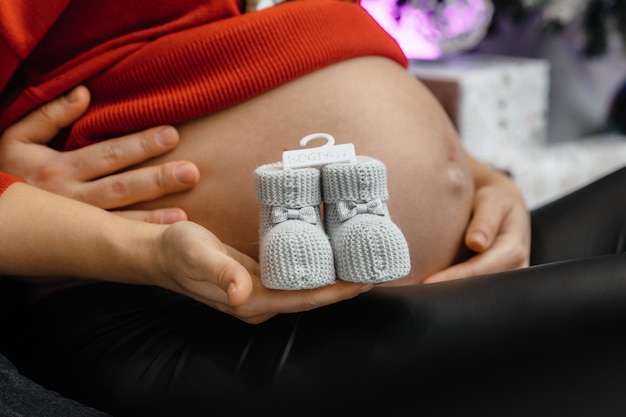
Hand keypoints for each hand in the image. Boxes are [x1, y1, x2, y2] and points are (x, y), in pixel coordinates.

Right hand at [0, 85, 199, 223]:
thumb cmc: (7, 172)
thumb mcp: (17, 139)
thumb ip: (49, 116)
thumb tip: (83, 93)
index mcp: (58, 169)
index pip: (107, 154)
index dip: (139, 144)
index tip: (172, 135)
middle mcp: (70, 199)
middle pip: (120, 187)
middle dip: (157, 180)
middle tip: (191, 172)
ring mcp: (76, 226)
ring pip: (119, 220)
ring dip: (153, 217)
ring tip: (184, 214)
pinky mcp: (79, 244)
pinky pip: (112, 242)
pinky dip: (137, 239)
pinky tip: (163, 237)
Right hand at [155, 221, 372, 323]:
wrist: (161, 252)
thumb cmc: (178, 251)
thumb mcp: (196, 255)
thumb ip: (220, 273)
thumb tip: (242, 292)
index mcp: (250, 302)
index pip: (304, 300)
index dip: (337, 292)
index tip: (365, 281)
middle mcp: (260, 303)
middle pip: (312, 298)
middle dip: (345, 287)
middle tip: (377, 271)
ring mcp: (260, 293)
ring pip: (307, 289)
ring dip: (335, 279)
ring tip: (363, 264)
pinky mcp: (259, 280)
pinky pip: (296, 279)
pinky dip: (318, 271)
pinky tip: (332, 259)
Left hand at [422, 157, 530, 283]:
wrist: (503, 207)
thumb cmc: (495, 200)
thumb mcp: (493, 201)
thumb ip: (486, 220)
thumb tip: (477, 243)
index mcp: (513, 250)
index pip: (479, 269)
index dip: (454, 277)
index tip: (428, 282)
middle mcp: (513, 271)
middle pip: (477, 288)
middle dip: (449, 291)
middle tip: (419, 293)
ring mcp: (505, 280)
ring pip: (476, 294)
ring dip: (450, 294)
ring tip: (423, 294)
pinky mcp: (494, 283)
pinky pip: (474, 291)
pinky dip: (454, 291)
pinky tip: (433, 290)